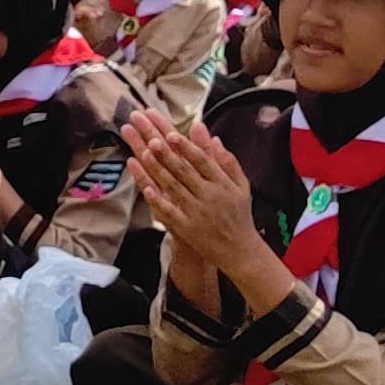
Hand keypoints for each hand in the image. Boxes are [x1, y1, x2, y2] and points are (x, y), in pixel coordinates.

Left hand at [121, 108, 287, 304]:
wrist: (238, 250)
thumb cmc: (239, 215)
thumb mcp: (241, 186)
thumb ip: (228, 162)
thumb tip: (214, 138)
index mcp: (223, 184)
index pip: (202, 161)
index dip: (186, 147)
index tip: (172, 134)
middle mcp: (209, 196)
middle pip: (184, 171)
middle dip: (167, 154)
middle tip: (151, 139)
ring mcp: (196, 212)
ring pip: (174, 188)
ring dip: (158, 170)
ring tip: (144, 154)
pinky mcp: (186, 228)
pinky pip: (170, 212)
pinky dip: (159, 201)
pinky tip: (147, 189)